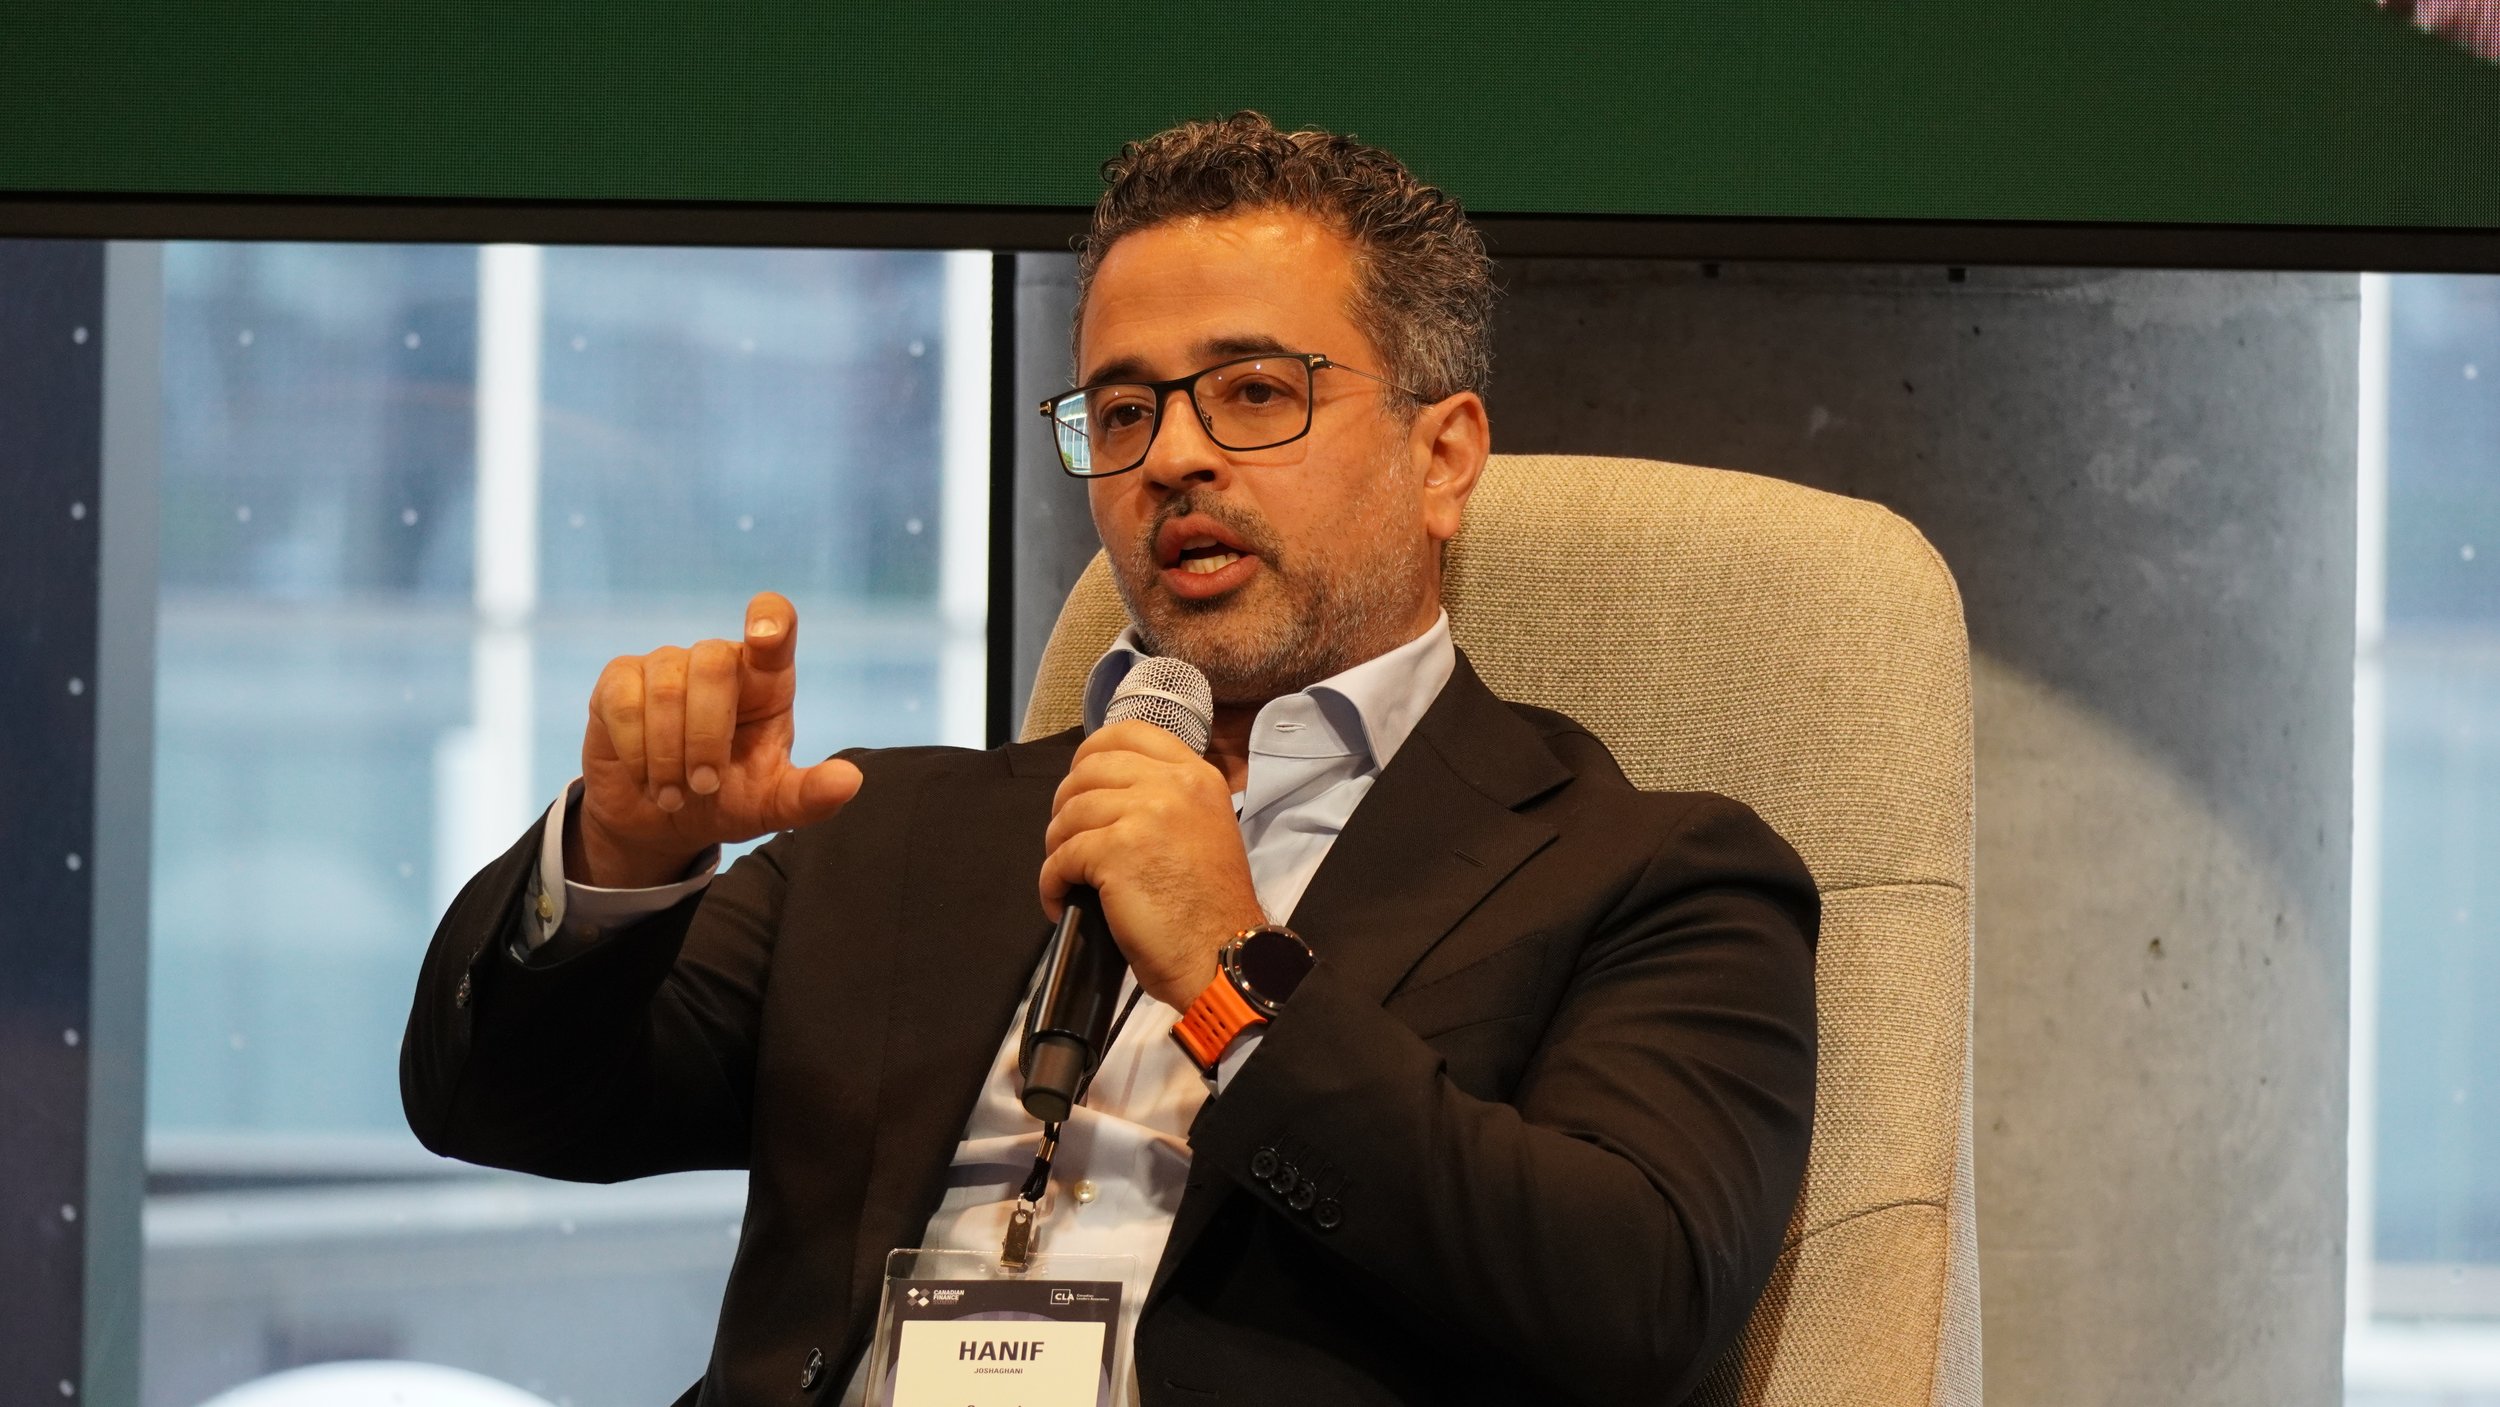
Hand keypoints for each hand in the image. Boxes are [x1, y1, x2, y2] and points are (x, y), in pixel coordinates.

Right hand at [574, 590, 863, 886]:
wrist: (660, 822)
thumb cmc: (727, 801)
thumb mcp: (771, 806)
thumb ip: (810, 796)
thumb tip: (851, 781)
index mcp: (766, 681)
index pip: (775, 626)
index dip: (770, 619)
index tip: (763, 634)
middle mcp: (718, 662)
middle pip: (713, 664)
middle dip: (706, 737)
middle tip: (705, 787)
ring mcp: (666, 665)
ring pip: (666, 689)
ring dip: (669, 755)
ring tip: (674, 795)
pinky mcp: (620, 680)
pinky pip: (623, 701)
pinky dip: (635, 749)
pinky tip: (644, 776)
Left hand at [1040, 721, 1265, 1008]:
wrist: (1223, 955)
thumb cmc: (1212, 908)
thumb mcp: (1206, 829)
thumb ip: (1168, 800)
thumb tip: (1109, 794)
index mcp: (1196, 777)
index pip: (1130, 732)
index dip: (1092, 752)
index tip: (1081, 781)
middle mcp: (1173, 785)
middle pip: (1090, 769)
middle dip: (1067, 804)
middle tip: (1069, 840)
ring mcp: (1145, 814)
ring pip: (1070, 812)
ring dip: (1057, 847)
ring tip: (1068, 876)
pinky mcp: (1117, 850)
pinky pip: (1061, 856)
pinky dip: (1052, 882)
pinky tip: (1061, 901)